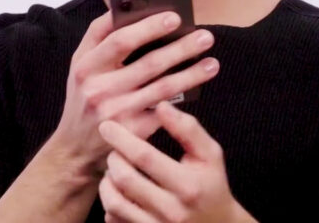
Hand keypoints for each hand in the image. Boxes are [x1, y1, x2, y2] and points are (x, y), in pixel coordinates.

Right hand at [47, 11, 219, 176]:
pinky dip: (183, 99)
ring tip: (211, 62)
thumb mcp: (80, 63)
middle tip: (205, 36)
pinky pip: (164, 112)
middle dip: (181, 48)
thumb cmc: (82, 96)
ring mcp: (116, 113)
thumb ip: (98, 31)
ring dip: (191, 74)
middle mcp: (99, 89)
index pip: (120, 40)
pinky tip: (198, 87)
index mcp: (86, 66)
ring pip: (162, 88)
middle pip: (148, 64)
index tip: (175, 17)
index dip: (149, 27)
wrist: (75, 148)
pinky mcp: (131, 133)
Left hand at [98, 101, 255, 222]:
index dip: (122, 138)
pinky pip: (114, 220)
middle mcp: (172, 210)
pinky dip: (109, 203)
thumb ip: (188, 129)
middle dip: (113, 158)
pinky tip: (117, 191)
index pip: (145, 157)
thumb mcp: (210, 154)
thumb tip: (162, 106)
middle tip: (113, 149)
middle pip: (125, 179)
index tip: (108, 125)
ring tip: (113, 169)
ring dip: (107, 181)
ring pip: (114, 202)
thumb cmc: (211, 185)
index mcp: (188, 185)